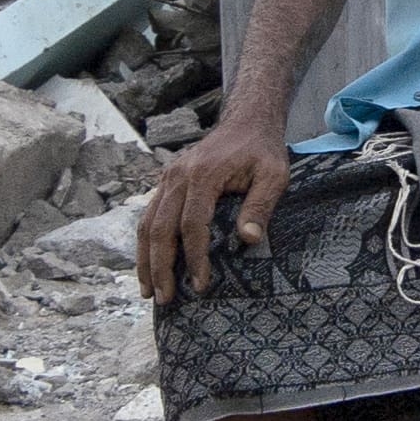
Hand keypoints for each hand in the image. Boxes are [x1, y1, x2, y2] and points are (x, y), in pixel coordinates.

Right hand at [139, 117, 292, 300]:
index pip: (192, 224)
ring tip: (148, 291)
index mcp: (203, 174)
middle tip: (164, 298)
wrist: (246, 122)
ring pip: (147, 223)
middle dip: (160, 267)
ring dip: (145, 259)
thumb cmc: (262, 151)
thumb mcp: (274, 175)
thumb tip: (248, 239)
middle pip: (160, 228)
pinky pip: (149, 215)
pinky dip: (146, 243)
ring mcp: (168, 178)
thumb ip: (261, 206)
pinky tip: (149, 265)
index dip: (194, 257)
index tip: (201, 284)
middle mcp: (178, 176)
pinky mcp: (166, 182)